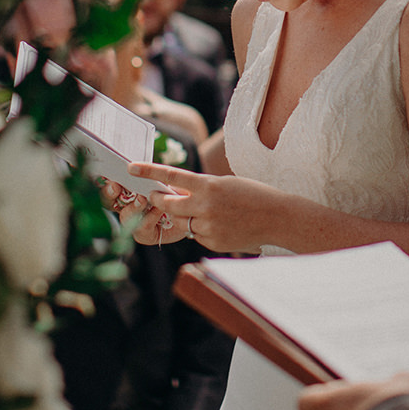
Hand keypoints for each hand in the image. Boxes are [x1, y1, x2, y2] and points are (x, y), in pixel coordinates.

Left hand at [126, 163, 292, 252]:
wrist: (277, 217)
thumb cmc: (253, 195)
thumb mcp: (225, 184)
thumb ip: (201, 189)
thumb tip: (177, 194)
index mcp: (208, 185)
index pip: (171, 176)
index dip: (149, 171)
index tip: (131, 167)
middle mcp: (204, 206)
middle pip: (169, 205)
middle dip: (160, 200)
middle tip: (155, 196)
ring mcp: (208, 226)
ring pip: (184, 222)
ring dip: (190, 217)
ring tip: (216, 214)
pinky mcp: (212, 242)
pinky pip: (197, 235)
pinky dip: (204, 230)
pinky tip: (225, 226)